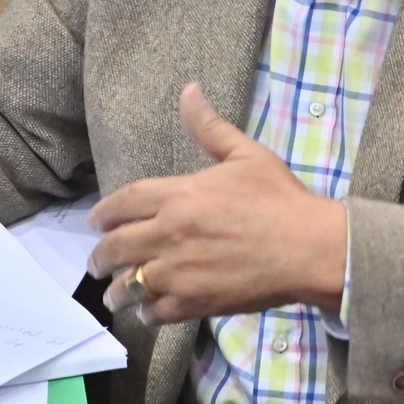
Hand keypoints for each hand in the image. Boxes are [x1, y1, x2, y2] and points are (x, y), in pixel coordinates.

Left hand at [87, 83, 346, 323]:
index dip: (103, 214)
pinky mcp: (194, 302)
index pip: (123, 203)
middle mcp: (168, 233)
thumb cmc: (280, 199)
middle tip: (96, 262)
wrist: (307, 248)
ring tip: (114, 294)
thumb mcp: (246, 154)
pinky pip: (155, 311)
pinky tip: (147, 310)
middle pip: (116, 247)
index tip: (96, 222)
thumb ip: (210, 127)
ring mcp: (178, 271)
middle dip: (100, 257)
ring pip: (129, 285)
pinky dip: (146, 312)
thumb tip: (189, 91)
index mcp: (178, 195)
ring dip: (116, 290)